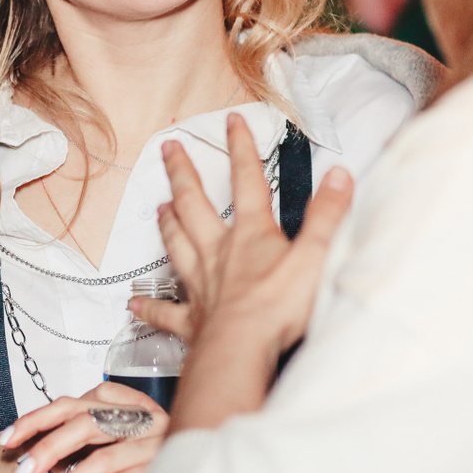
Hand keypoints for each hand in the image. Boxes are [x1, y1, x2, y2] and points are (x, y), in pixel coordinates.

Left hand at [0, 382, 168, 472]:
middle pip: (85, 423)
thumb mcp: (108, 448)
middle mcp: (140, 416)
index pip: (71, 404)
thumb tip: (29, 462)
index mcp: (121, 403)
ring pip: (102, 459)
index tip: (10, 438)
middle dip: (48, 449)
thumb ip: (78, 448)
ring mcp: (155, 442)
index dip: (36, 419)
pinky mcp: (163, 469)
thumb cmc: (143, 465)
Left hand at [136, 114, 353, 429]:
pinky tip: (133, 304)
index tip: (232, 122)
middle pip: (196, 205)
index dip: (241, 148)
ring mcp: (201, 285)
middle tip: (168, 149)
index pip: (247, 181)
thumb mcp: (316, 255)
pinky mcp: (192, 321)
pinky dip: (149, 307)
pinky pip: (166, 312)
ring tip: (157, 207)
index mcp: (250, 234)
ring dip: (167, 225)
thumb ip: (327, 215)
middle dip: (183, 174)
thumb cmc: (279, 307)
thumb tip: (339, 175)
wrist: (242, 350)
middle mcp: (219, 253)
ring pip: (177, 246)